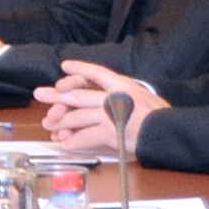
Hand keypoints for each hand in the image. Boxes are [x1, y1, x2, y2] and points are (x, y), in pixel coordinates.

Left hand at [38, 64, 163, 153]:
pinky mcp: (108, 132)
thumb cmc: (160, 117)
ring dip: (60, 122)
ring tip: (49, 124)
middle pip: (78, 95)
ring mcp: (108, 114)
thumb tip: (103, 101)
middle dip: (56, 95)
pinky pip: (84, 137)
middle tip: (40, 93)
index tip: (65, 66)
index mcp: (122, 85)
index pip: (96, 73)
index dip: (80, 68)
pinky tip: (65, 143)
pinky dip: (73, 141)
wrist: (168, 132)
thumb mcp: (143, 97)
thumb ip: (123, 96)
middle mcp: (112, 97)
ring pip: (77, 117)